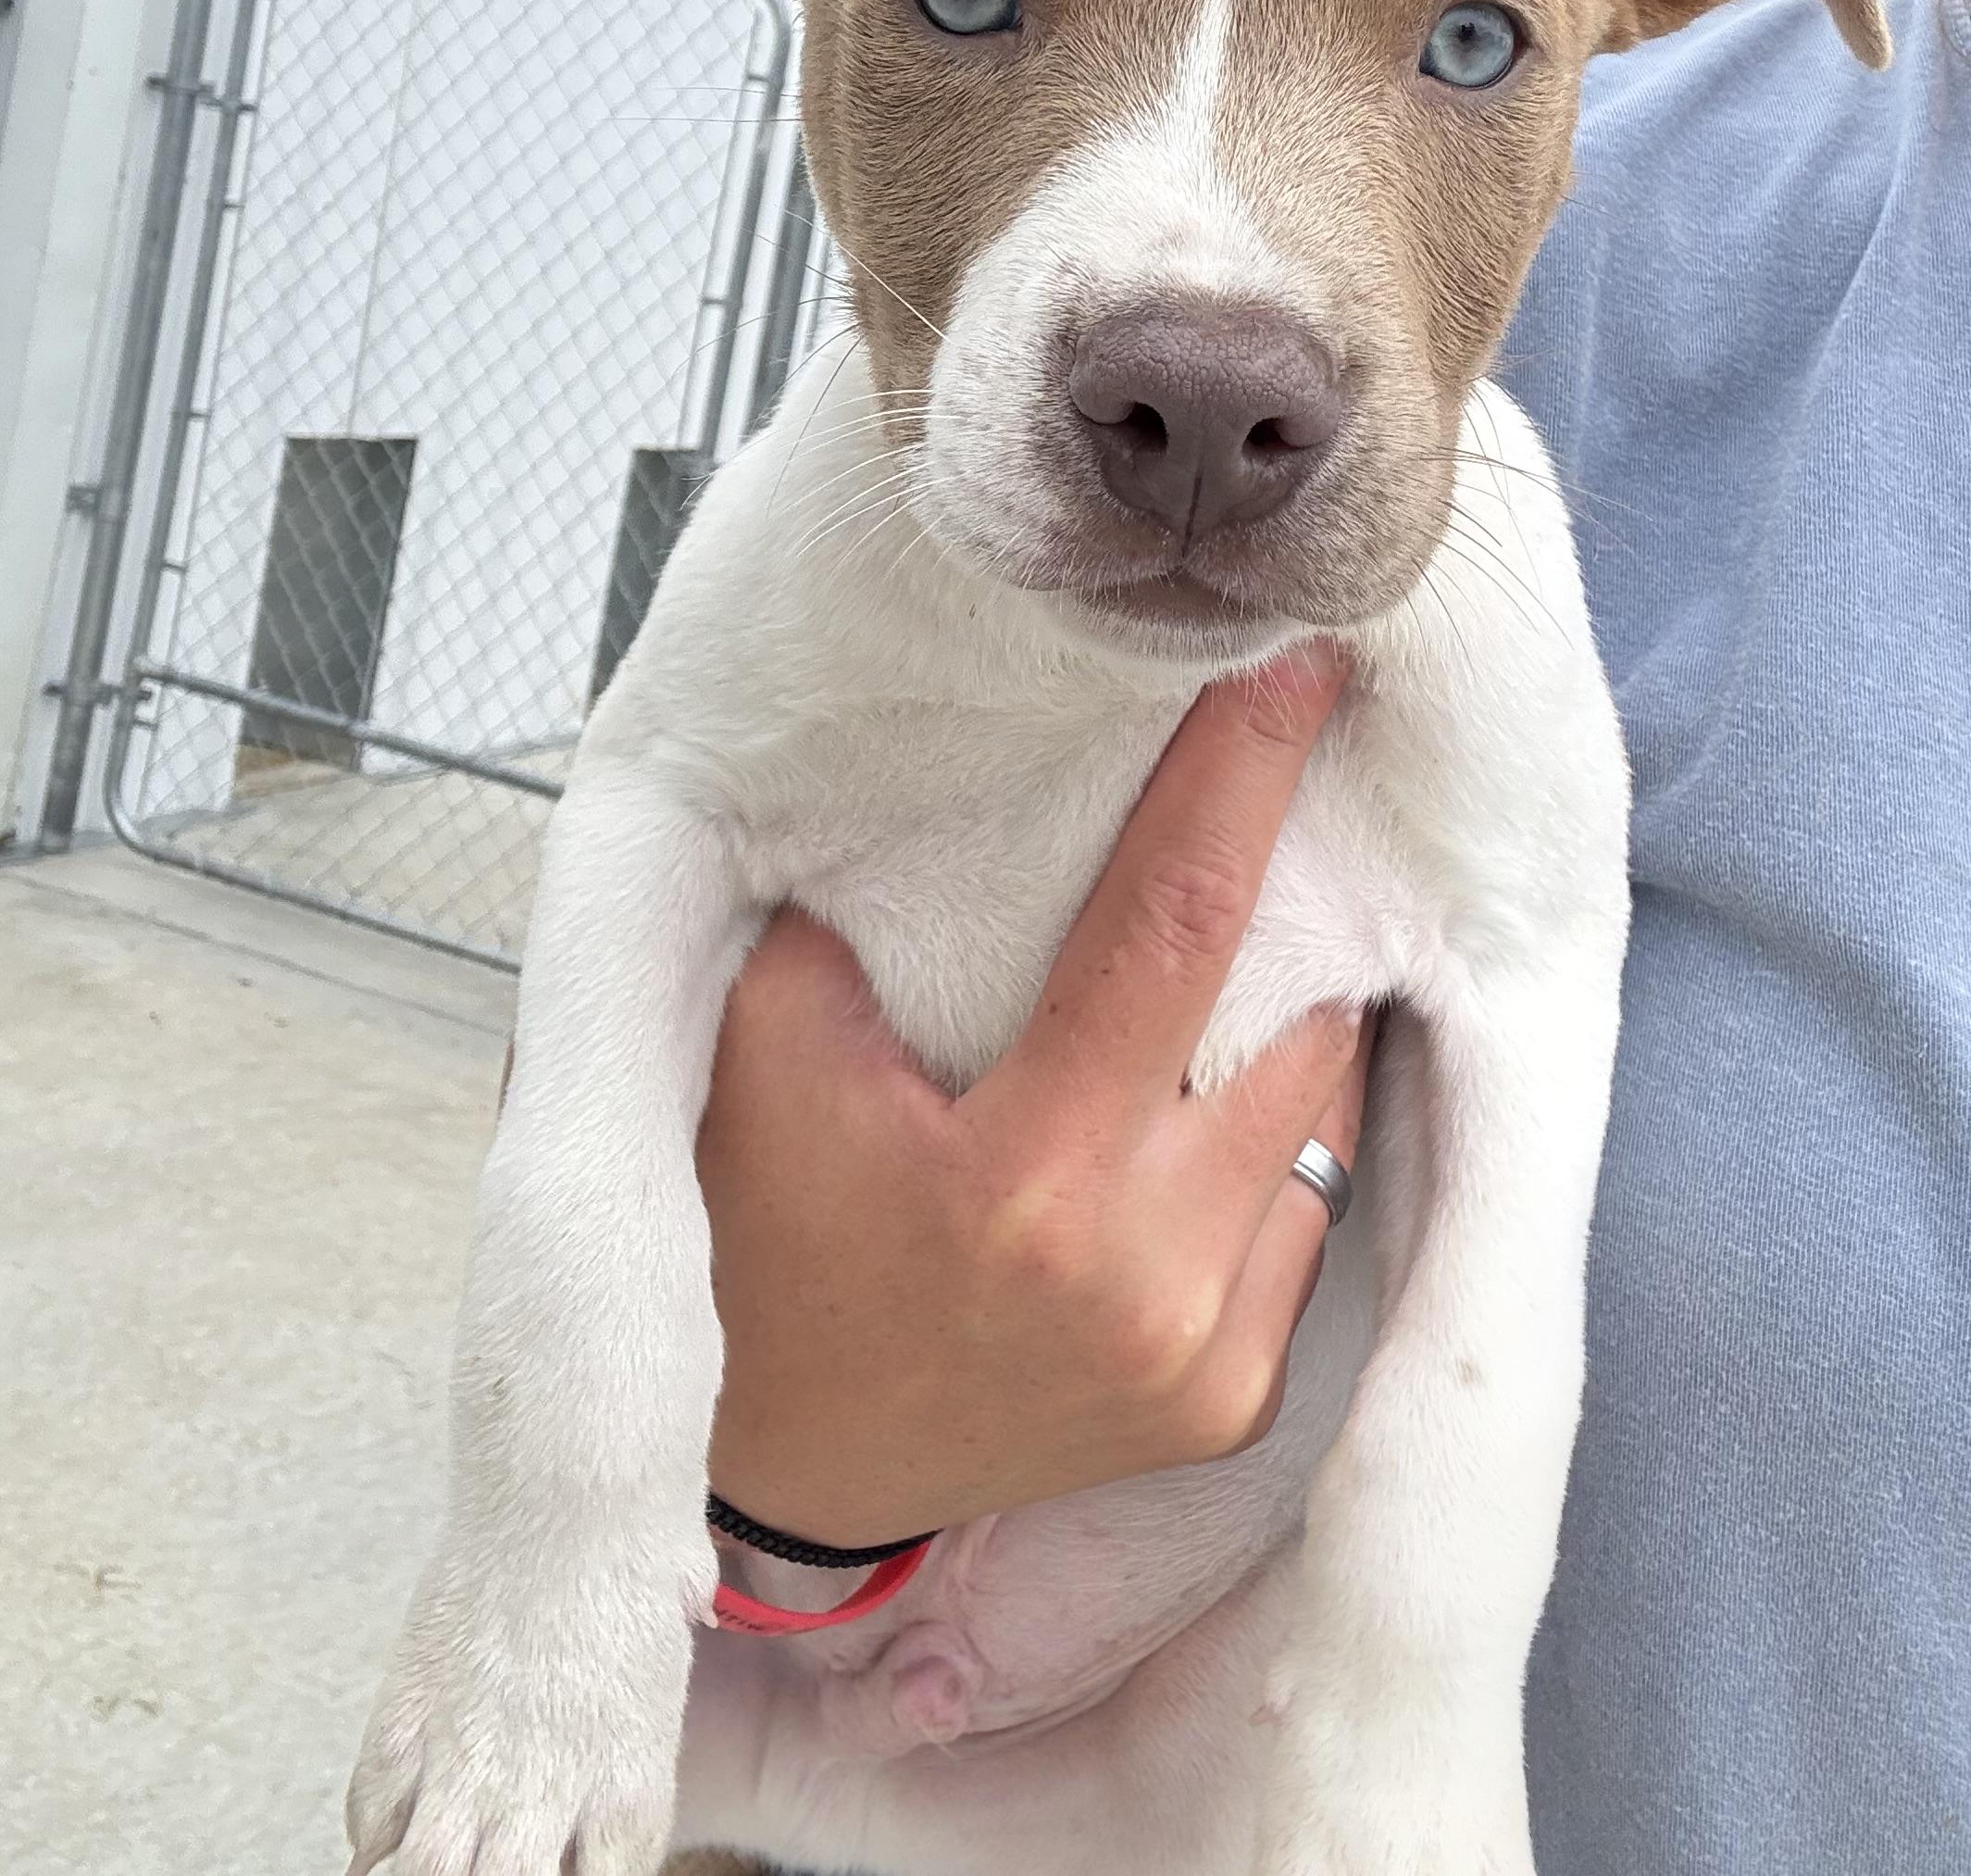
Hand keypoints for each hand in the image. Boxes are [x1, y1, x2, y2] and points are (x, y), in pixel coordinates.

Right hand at [696, 643, 1368, 1547]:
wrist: (792, 1458)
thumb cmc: (770, 1232)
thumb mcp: (771, 1048)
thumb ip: (862, 907)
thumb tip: (980, 766)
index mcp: (1026, 1178)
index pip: (1176, 926)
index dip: (1244, 779)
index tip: (1299, 664)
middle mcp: (1145, 1278)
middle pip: (1295, 1019)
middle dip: (1303, 893)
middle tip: (1299, 785)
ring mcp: (1204, 1355)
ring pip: (1327, 1116)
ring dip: (1304, 1011)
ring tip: (1273, 927)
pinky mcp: (1232, 1403)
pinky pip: (1308, 1215)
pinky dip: (1286, 1133)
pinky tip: (1228, 1081)